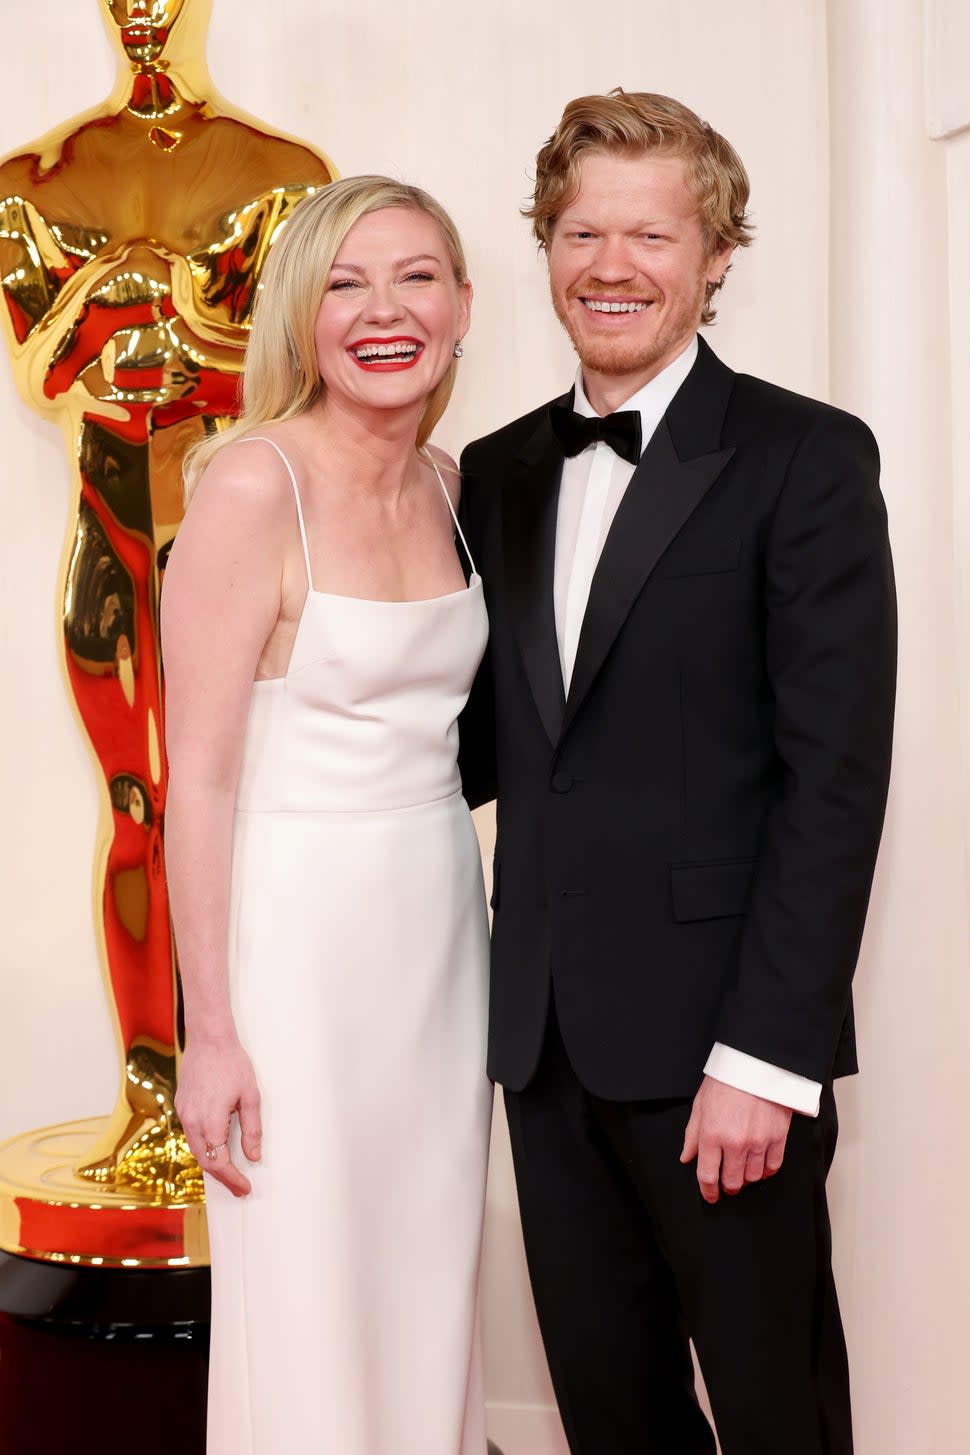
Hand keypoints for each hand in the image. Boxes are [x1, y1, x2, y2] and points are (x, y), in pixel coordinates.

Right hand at [176, 1036, 261, 1197]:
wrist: (209, 1039)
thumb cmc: (233, 1064)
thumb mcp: (251, 1097)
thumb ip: (251, 1130)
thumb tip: (253, 1157)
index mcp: (210, 1121)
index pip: (219, 1162)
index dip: (232, 1179)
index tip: (245, 1188)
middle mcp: (192, 1121)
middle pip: (205, 1161)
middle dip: (223, 1177)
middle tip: (240, 1187)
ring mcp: (184, 1113)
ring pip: (196, 1149)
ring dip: (212, 1163)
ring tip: (231, 1173)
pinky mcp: (182, 1106)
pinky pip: (191, 1135)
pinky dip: (204, 1148)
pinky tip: (217, 1148)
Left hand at [680, 1075, 791, 1204]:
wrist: (756, 1063)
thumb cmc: (725, 1080)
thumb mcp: (700, 1105)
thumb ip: (693, 1135)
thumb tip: (687, 1158)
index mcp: (712, 1134)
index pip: (708, 1176)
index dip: (708, 1191)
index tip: (710, 1196)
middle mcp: (735, 1143)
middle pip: (733, 1181)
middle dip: (728, 1186)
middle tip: (728, 1184)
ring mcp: (759, 1142)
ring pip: (753, 1177)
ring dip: (747, 1178)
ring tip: (743, 1171)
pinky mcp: (778, 1137)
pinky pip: (773, 1166)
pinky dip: (766, 1171)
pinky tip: (760, 1165)